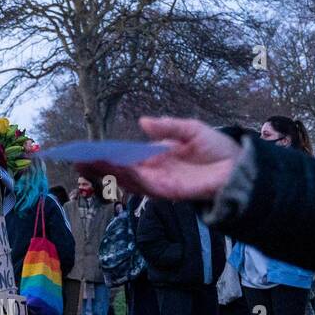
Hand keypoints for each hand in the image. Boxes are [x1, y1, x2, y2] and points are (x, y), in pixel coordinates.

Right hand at [78, 117, 241, 201]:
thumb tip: (142, 122)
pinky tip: (115, 170)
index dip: (105, 155)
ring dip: (108, 173)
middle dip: (98, 167)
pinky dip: (129, 178)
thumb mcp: (190, 129)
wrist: (238, 166)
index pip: (124, 157)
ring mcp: (159, 183)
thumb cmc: (215, 148)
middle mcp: (153, 172)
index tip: (86, 150)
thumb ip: (167, 127)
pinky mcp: (169, 191)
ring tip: (88, 165)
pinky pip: (145, 185)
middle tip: (76, 161)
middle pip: (120, 171)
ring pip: (127, 180)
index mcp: (155, 157)